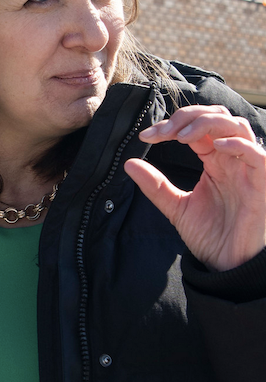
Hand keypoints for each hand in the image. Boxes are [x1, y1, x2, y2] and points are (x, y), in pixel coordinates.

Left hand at [124, 105, 265, 271]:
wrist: (228, 265)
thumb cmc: (209, 235)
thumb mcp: (175, 206)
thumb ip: (155, 185)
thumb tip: (128, 163)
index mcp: (214, 160)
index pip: (197, 127)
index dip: (172, 124)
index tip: (147, 135)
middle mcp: (232, 159)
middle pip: (218, 117)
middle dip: (188, 116)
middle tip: (165, 132)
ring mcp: (248, 170)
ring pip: (238, 127)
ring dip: (208, 124)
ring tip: (183, 136)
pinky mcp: (262, 184)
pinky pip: (259, 155)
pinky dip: (238, 144)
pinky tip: (215, 147)